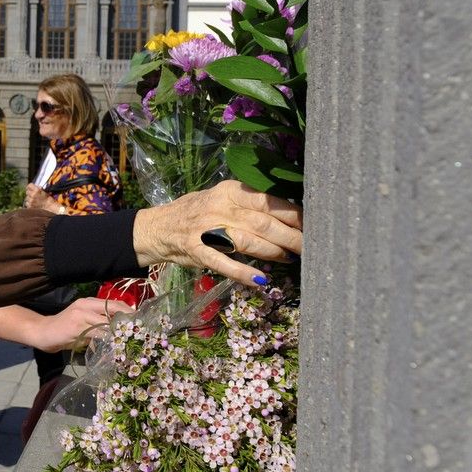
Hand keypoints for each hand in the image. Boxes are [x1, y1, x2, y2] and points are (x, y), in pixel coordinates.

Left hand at [24, 184, 59, 212]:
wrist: (49, 207)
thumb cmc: (47, 199)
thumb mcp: (44, 191)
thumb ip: (38, 188)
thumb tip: (35, 187)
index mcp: (36, 190)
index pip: (29, 185)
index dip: (30, 186)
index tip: (31, 188)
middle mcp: (32, 195)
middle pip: (27, 191)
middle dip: (29, 192)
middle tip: (33, 194)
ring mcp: (31, 201)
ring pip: (26, 197)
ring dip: (29, 198)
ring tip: (33, 199)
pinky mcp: (30, 206)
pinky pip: (26, 203)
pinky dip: (29, 203)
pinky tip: (32, 203)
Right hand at [33, 297, 134, 352]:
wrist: (43, 332)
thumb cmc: (65, 328)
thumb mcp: (83, 320)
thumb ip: (98, 321)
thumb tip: (119, 329)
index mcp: (88, 302)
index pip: (113, 303)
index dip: (128, 311)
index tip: (140, 321)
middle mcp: (85, 305)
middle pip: (112, 309)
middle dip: (127, 320)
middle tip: (138, 331)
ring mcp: (80, 316)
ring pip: (106, 322)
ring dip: (118, 332)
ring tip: (128, 340)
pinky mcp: (76, 328)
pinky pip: (96, 334)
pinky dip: (106, 340)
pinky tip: (112, 347)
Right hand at [132, 180, 302, 286]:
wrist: (157, 228)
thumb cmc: (197, 213)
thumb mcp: (221, 199)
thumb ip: (249, 204)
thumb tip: (290, 214)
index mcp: (229, 191)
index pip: (268, 201)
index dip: (293, 215)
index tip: (313, 225)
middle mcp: (219, 208)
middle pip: (263, 222)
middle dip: (291, 236)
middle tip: (310, 247)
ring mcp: (206, 230)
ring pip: (248, 241)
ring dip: (274, 252)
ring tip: (290, 259)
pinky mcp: (196, 251)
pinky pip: (224, 263)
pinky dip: (243, 272)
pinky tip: (260, 280)